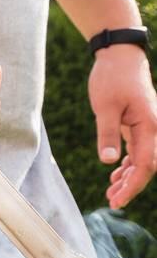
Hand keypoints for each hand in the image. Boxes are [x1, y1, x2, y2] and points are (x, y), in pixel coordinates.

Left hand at [90, 45, 156, 208]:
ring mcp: (148, 126)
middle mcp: (154, 127)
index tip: (116, 200)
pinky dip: (128, 164)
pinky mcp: (139, 124)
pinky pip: (138, 149)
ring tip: (110, 192)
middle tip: (111, 200)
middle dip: (131, 185)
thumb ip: (107, 134)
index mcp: (150, 124)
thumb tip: (110, 161)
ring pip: (143, 159)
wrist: (120, 57)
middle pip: (147, 165)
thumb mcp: (104, 107)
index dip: (131, 185)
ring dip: (129, 176)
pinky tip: (115, 174)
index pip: (144, 164)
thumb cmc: (112, 78)